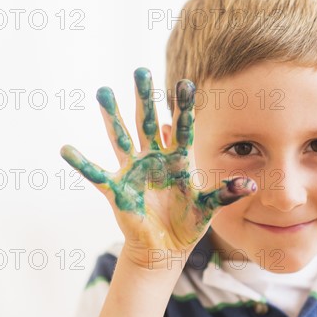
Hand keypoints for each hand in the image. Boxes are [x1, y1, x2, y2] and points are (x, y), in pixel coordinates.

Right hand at [61, 68, 256, 267]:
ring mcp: (134, 171)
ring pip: (121, 137)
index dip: (183, 106)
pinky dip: (81, 163)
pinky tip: (66, 149)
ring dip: (112, 116)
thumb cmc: (188, 223)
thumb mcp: (209, 206)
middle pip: (148, 122)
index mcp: (178, 159)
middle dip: (144, 98)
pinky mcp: (117, 190)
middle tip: (139, 70)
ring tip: (103, 91)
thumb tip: (250, 185)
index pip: (182, 127)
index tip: (186, 82)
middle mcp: (154, 159)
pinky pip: (96, 174)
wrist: (166, 246)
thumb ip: (226, 193)